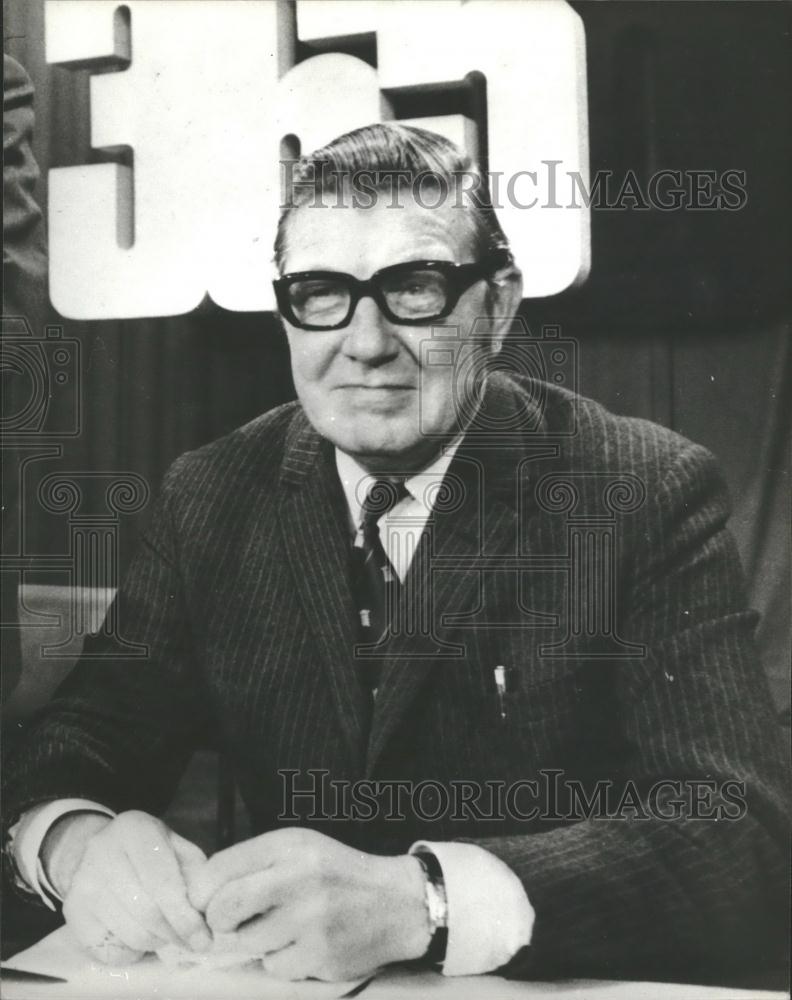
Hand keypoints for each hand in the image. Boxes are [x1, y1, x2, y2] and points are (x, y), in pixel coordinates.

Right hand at [47, 810, 211, 965]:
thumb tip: (207, 909)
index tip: (203, 937)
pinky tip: (140, 935)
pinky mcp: (72, 910)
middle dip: (174, 933)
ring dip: (156, 943)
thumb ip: (194, 872)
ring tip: (166, 935)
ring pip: (131, 934)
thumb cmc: (147, 852)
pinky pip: (110, 950)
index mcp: (134, 828)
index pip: (163, 881)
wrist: (96, 851)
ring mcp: (83, 882)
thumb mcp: (175, 847)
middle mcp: (103, 851)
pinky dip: (133, 951)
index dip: (185, 915)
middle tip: (190, 942)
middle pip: (147, 911)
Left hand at [186, 827, 430, 980]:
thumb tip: (204, 895)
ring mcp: (310, 920)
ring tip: (285, 927)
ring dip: (258, 940)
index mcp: (289, 846)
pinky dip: (283, 960)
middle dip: (218, 920)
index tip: (207, 901)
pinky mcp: (320, 956)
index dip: (203, 891)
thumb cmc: (337, 874)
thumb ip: (255, 863)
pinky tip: (305, 944)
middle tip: (230, 922)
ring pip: (249, 942)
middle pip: (224, 908)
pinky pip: (275, 967)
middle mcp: (298, 879)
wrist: (396, 903)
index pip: (220, 868)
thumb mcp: (299, 849)